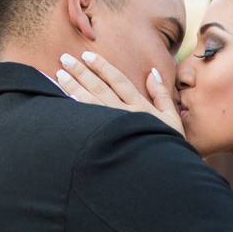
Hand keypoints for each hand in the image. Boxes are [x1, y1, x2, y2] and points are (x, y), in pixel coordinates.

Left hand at [56, 52, 184, 137]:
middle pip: (100, 88)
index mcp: (140, 108)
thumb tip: (152, 72)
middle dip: (81, 72)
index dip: (103, 67)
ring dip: (74, 86)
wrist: (162, 175)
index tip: (87, 56)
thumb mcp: (172, 119)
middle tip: (64, 58)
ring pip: (90, 102)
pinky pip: (87, 122)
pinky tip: (65, 99)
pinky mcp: (105, 142)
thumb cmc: (169, 147)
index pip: (118, 81)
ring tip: (59, 74)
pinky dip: (76, 108)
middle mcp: (125, 115)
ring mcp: (113, 128)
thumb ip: (161, 95)